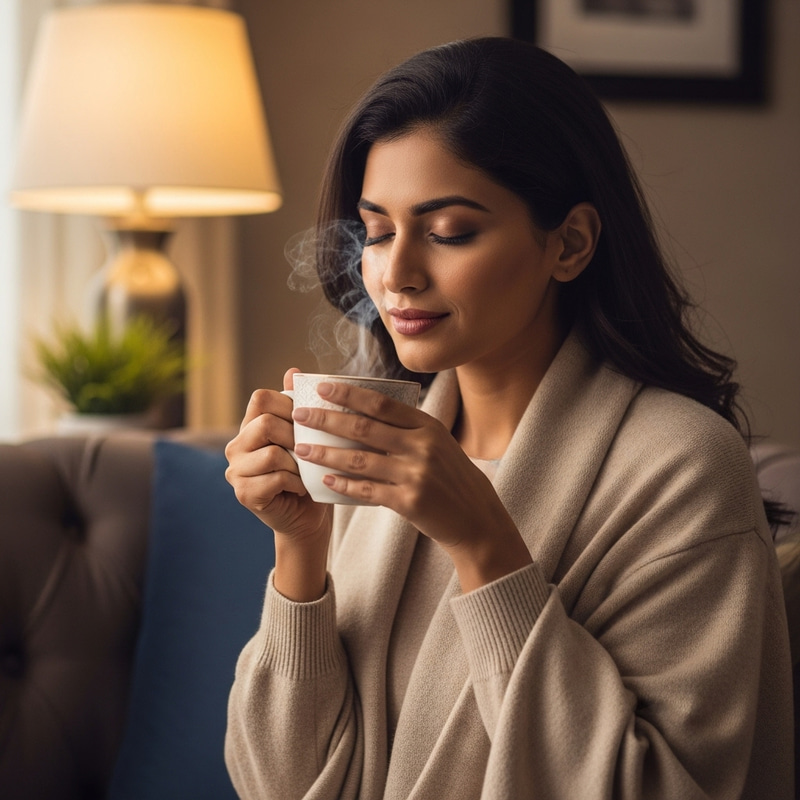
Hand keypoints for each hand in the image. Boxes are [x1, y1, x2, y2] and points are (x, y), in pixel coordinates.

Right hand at [225, 370, 332, 599]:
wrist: (308, 517)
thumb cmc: (310, 472)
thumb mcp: (307, 435)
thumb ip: (297, 405)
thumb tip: (293, 370)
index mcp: (249, 426)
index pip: (261, 398)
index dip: (289, 405)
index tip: (309, 420)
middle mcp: (236, 446)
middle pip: (265, 423)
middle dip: (296, 436)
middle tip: (310, 450)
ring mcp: (236, 471)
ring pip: (271, 453)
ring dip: (298, 463)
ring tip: (306, 471)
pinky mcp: (244, 494)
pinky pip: (274, 479)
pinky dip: (296, 482)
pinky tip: (302, 487)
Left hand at [291, 380, 531, 589]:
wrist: (476, 519)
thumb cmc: (451, 478)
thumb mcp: (438, 444)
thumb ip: (407, 429)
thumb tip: (363, 412)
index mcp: (428, 426)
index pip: (381, 404)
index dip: (349, 394)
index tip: (322, 387)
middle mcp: (422, 446)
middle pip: (364, 428)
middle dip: (327, 419)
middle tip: (300, 414)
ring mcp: (416, 474)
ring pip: (360, 460)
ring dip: (326, 453)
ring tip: (302, 448)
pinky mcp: (410, 502)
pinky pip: (367, 491)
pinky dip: (344, 485)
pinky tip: (325, 481)